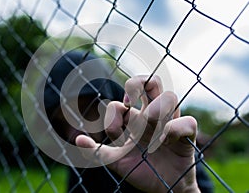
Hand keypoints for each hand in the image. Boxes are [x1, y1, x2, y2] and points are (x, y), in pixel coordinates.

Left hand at [75, 75, 199, 192]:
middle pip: (152, 83)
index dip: (115, 111)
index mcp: (134, 120)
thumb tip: (77, 140)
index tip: (115, 131)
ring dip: (157, 109)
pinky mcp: (186, 136)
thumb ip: (97, 152)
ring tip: (150, 128)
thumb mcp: (116, 162)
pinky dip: (176, 128)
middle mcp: (152, 117)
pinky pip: (188, 122)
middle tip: (130, 99)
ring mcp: (170, 123)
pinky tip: (165, 141)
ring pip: (170, 97)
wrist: (162, 189)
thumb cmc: (140, 171)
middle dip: (139, 83)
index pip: (122, 102)